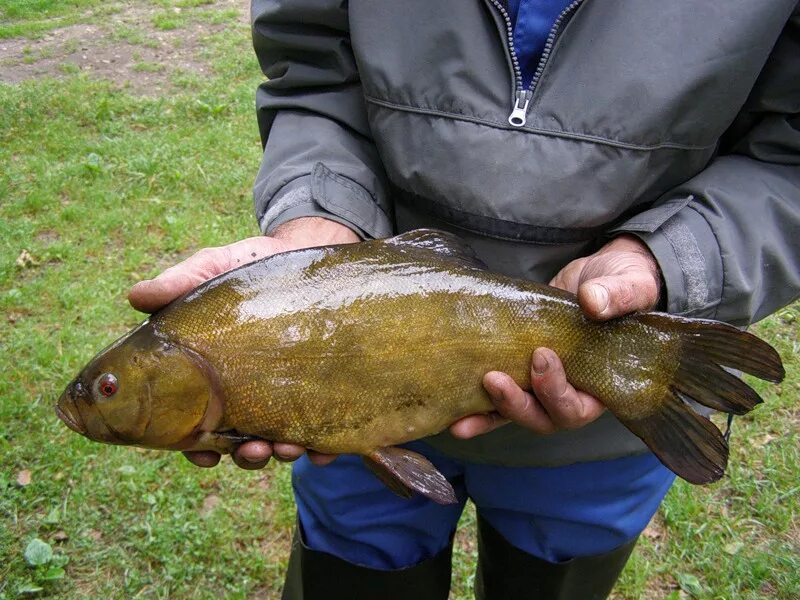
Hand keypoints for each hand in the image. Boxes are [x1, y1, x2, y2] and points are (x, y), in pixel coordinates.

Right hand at [128, 217, 358, 468]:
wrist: (302, 254)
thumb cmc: (246, 268)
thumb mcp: (211, 269)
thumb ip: (178, 284)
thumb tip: (136, 296)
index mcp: (210, 379)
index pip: (196, 427)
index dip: (196, 448)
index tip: (204, 453)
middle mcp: (246, 395)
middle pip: (240, 443)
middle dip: (246, 455)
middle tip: (254, 450)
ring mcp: (283, 395)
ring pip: (279, 441)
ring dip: (282, 453)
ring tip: (289, 447)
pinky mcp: (319, 390)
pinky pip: (321, 428)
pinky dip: (322, 447)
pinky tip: (324, 450)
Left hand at [450, 234, 661, 438]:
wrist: (601, 276)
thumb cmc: (624, 286)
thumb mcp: (631, 285)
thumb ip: (619, 295)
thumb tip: (593, 301)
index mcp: (602, 384)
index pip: (579, 406)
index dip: (557, 391)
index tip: (541, 356)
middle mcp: (571, 392)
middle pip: (544, 418)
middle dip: (517, 404)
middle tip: (494, 378)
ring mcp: (541, 385)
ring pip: (516, 413)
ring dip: (489, 413)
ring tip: (460, 417)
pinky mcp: (517, 372)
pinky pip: (497, 401)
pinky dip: (476, 410)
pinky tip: (452, 417)